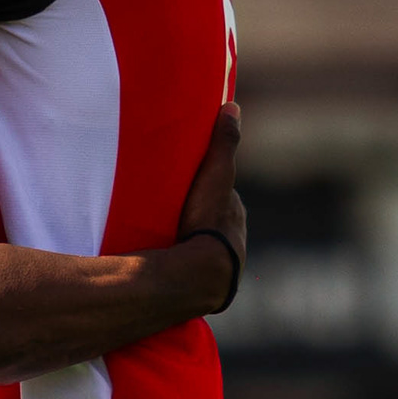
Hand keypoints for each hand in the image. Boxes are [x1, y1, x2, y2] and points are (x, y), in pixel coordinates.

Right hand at [177, 103, 244, 306]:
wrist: (202, 274)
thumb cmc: (209, 221)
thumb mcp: (217, 174)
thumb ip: (224, 142)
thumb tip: (232, 106)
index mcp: (236, 216)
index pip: (222, 195)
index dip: (206, 187)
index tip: (185, 184)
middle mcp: (235, 243)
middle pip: (212, 223)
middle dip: (195, 216)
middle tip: (168, 212)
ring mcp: (220, 269)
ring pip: (201, 249)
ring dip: (187, 244)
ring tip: (161, 240)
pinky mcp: (204, 292)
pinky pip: (190, 273)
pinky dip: (181, 267)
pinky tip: (164, 266)